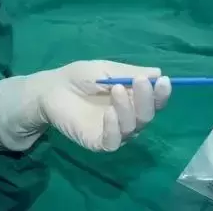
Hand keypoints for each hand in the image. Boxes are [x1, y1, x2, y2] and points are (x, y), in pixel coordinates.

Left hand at [0, 61, 171, 152]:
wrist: (49, 91)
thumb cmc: (78, 78)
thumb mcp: (105, 69)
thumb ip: (129, 72)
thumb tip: (157, 73)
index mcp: (133, 99)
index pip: (155, 100)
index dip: (161, 92)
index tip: (163, 80)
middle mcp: (128, 117)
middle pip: (148, 115)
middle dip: (148, 99)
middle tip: (141, 82)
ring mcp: (114, 131)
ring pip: (134, 128)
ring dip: (130, 109)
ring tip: (117, 89)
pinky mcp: (98, 142)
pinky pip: (114, 142)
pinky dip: (115, 129)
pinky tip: (110, 114)